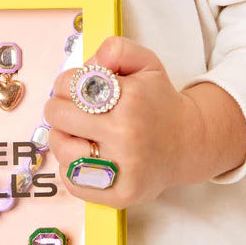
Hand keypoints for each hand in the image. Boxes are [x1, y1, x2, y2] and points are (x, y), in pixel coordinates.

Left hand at [44, 36, 206, 207]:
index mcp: (130, 100)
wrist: (188, 143)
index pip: (68, 85)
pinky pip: (72, 181)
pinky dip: (71, 167)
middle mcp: (126, 136)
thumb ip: (116, 49)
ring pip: (61, 149)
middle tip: (75, 109)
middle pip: (58, 115)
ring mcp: (123, 170)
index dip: (67, 83)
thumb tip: (89, 64)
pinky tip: (87, 155)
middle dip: (61, 107)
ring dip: (63, 137)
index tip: (79, 88)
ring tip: (79, 132)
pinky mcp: (120, 195)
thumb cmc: (158, 100)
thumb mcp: (145, 62)